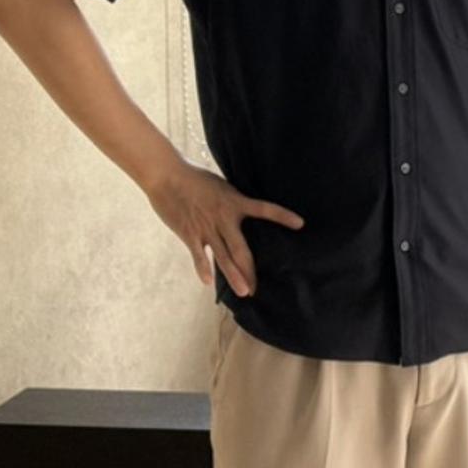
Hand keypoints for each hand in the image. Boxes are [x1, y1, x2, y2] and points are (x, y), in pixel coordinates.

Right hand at [144, 159, 304, 296]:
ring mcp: (206, 228)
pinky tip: (208, 282)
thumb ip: (234, 201)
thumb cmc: (195, 178)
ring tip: (244, 292)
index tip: (300, 224)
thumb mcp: (222, 186)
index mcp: (235, 203)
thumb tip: (247, 208)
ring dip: (233, 276)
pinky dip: (203, 268)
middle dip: (250, 270)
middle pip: (241, 249)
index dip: (282, 215)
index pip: (264, 209)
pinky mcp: (189, 233)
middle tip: (258, 288)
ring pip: (222, 257)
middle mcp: (223, 218)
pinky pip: (198, 255)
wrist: (166, 176)